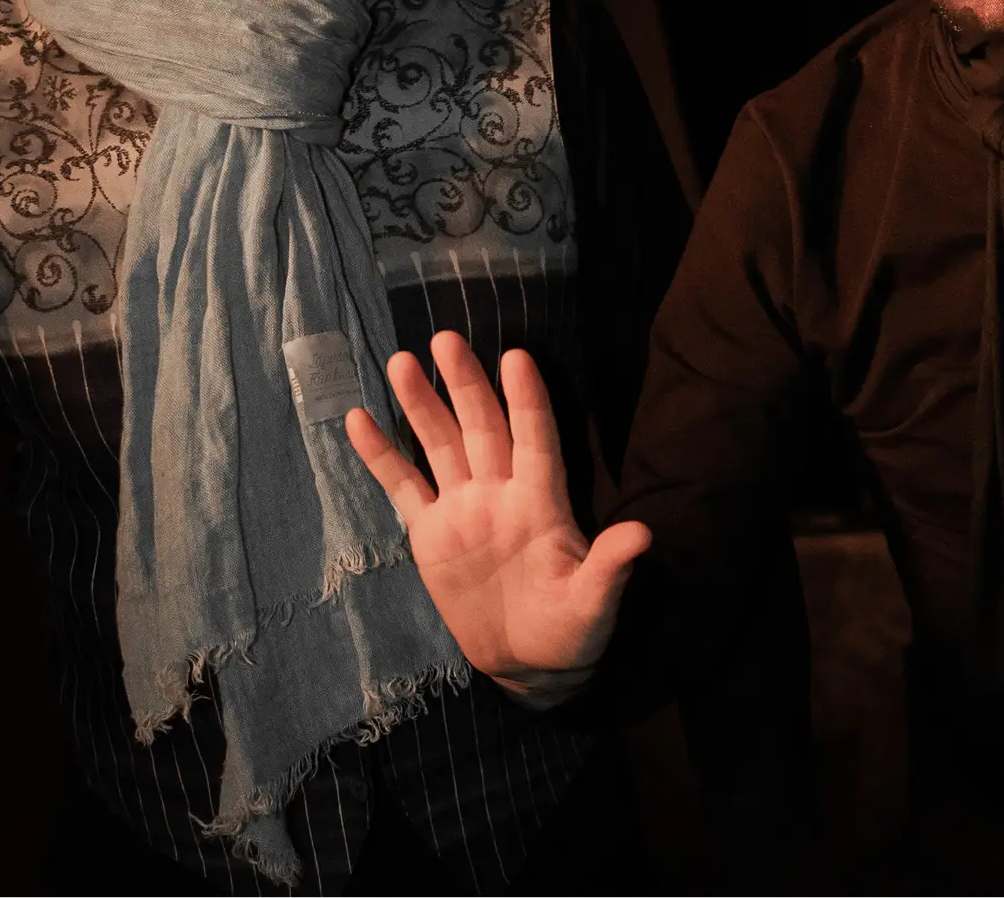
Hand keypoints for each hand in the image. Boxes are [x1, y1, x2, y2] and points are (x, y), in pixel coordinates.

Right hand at [345, 331, 650, 707]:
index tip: (516, 356)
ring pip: (442, 444)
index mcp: (542, 503)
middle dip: (465, 384)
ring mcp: (463, 508)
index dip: (527, 400)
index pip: (536, 439)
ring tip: (401, 361)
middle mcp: (501, 493)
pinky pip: (403, 485)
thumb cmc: (571, 631)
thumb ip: (611, 567)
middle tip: (446, 339)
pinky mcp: (430, 533)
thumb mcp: (593, 603)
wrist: (528, 664)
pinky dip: (382, 455)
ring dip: (422, 404)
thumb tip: (644, 533)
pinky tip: (359, 419)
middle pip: (483, 427)